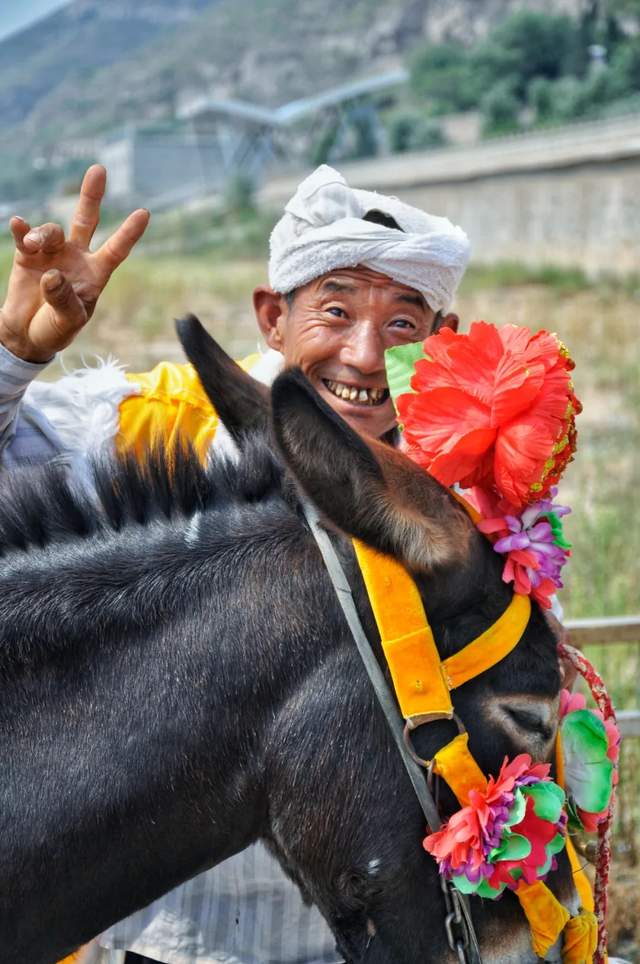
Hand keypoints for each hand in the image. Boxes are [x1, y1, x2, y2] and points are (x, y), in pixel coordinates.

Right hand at [0, 165, 149, 362]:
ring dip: (43, 235)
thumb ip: (63, 299)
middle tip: (99, 170)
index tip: (144, 213)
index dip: (129, 232)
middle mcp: (76, 257)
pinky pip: (25, 235)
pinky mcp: (27, 255)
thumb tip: (52, 273)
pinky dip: (22, 229)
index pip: (116, 250)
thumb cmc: (55, 329)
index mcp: (95, 274)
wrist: (27, 334)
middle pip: (86, 220)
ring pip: (52, 231)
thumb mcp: (67, 322)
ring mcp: (52, 253)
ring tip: (33, 247)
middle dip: (91, 195)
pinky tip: (18, 223)